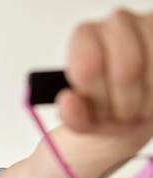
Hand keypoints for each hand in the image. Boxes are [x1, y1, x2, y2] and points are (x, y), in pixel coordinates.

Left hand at [58, 9, 152, 135]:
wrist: (138, 103)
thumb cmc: (107, 104)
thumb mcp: (86, 118)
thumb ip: (72, 115)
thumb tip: (68, 101)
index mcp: (84, 37)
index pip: (89, 69)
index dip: (98, 100)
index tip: (100, 111)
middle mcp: (115, 23)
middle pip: (126, 71)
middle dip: (125, 105)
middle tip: (122, 114)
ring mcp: (147, 24)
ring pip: (152, 74)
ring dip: (145, 103)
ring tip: (137, 107)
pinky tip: (150, 97)